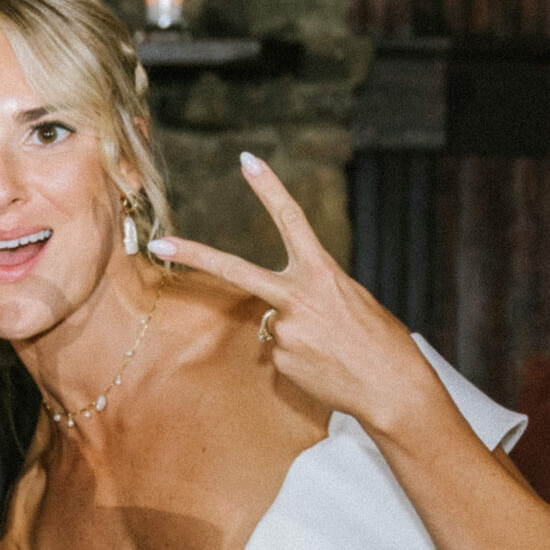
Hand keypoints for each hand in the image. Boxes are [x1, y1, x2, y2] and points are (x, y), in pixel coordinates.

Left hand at [150, 153, 431, 435]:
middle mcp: (297, 296)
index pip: (292, 219)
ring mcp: (283, 329)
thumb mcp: (351, 301)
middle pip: (235, 269)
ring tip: (332, 351)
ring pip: (273, 325)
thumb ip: (312, 294)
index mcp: (322, 272)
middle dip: (195, 255)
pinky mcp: (279, 359)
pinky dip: (299, 358)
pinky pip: (280, 353)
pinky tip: (323, 367)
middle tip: (157, 244)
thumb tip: (281, 312)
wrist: (392, 387)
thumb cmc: (379, 341)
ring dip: (298, 336)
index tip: (247, 161)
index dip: (269, 188)